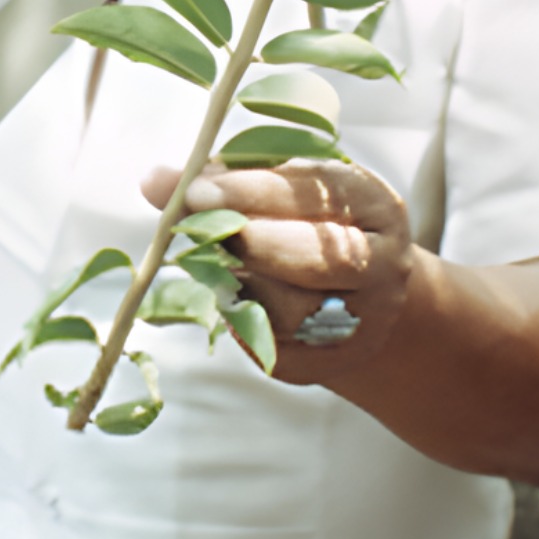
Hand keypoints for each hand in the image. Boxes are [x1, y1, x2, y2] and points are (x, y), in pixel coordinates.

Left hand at [143, 159, 413, 383]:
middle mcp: (382, 266)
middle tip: (194, 225)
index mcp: (375, 207)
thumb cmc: (303, 220)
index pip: (318, 194)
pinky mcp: (329, 360)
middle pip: (320, 258)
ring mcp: (363, 321)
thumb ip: (221, 179)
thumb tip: (156, 181)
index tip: (198, 189)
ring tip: (203, 258)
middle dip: (251, 240)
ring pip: (294, 309)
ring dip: (237, 282)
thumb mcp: (275, 186)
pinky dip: (237, 320)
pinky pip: (273, 347)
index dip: (254, 191)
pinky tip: (221, 294)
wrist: (356, 290)